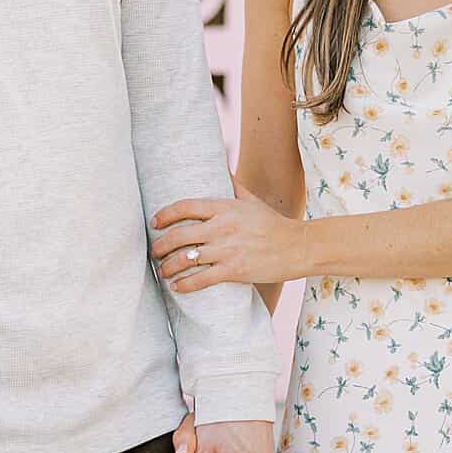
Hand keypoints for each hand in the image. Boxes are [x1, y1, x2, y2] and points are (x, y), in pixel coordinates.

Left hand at [152, 183, 305, 293]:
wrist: (297, 247)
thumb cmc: (273, 224)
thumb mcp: (251, 200)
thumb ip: (233, 185)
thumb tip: (220, 165)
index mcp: (225, 208)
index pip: (186, 207)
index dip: (165, 214)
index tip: (155, 222)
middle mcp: (222, 227)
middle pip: (179, 235)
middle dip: (160, 245)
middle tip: (154, 251)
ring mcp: (228, 250)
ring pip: (186, 259)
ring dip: (168, 267)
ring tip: (163, 271)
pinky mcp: (234, 271)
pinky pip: (201, 279)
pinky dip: (185, 284)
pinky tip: (177, 287)